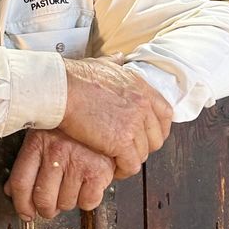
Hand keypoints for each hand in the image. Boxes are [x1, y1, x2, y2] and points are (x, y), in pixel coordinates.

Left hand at [4, 129, 114, 221]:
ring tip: (73, 185)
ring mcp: (78, 162)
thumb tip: (11, 191)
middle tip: (50, 206)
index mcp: (38, 142)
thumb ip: (27, 163)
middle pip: (43, 199)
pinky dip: (88, 200)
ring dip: (68, 201)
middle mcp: (56, 152)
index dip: (22, 205)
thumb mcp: (43, 136)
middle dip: (46, 209)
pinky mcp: (99, 171)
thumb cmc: (71, 129)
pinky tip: (88, 185)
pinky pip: (88, 202)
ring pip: (66, 204)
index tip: (26, 213)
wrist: (105, 114)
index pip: (21, 183)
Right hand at [60, 57, 171, 178]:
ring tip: (116, 162)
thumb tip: (118, 58)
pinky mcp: (121, 141)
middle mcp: (143, 104)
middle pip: (157, 137)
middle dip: (144, 148)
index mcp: (140, 87)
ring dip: (130, 160)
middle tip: (128, 152)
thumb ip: (114, 63)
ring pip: (143, 154)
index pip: (165, 113)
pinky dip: (123, 170)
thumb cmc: (74, 76)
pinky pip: (131, 165)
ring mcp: (134, 124)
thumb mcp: (101, 63)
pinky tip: (112, 169)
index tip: (147, 136)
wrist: (62, 89)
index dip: (158, 128)